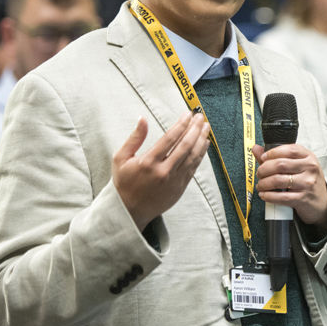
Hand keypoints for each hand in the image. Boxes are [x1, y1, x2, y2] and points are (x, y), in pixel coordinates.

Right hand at [113, 112, 210, 230]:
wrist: (130, 210)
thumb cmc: (124, 182)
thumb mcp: (120, 158)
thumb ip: (134, 138)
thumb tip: (143, 119)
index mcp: (148, 162)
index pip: (170, 138)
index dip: (181, 124)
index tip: (188, 114)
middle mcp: (163, 171)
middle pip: (185, 145)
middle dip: (194, 129)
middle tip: (200, 117)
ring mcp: (174, 180)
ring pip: (192, 156)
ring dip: (201, 139)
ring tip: (206, 127)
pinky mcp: (180, 187)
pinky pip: (193, 167)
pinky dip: (200, 154)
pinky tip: (204, 144)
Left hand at [252, 144, 326, 228]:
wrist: (322, 203)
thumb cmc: (307, 181)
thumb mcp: (298, 166)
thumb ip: (277, 157)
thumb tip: (256, 148)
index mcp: (309, 157)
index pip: (289, 149)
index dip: (272, 153)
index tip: (263, 158)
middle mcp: (310, 168)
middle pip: (280, 164)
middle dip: (264, 169)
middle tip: (259, 174)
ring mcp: (307, 184)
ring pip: (278, 180)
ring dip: (263, 183)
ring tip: (260, 185)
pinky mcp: (302, 199)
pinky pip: (280, 197)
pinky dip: (268, 196)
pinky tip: (264, 195)